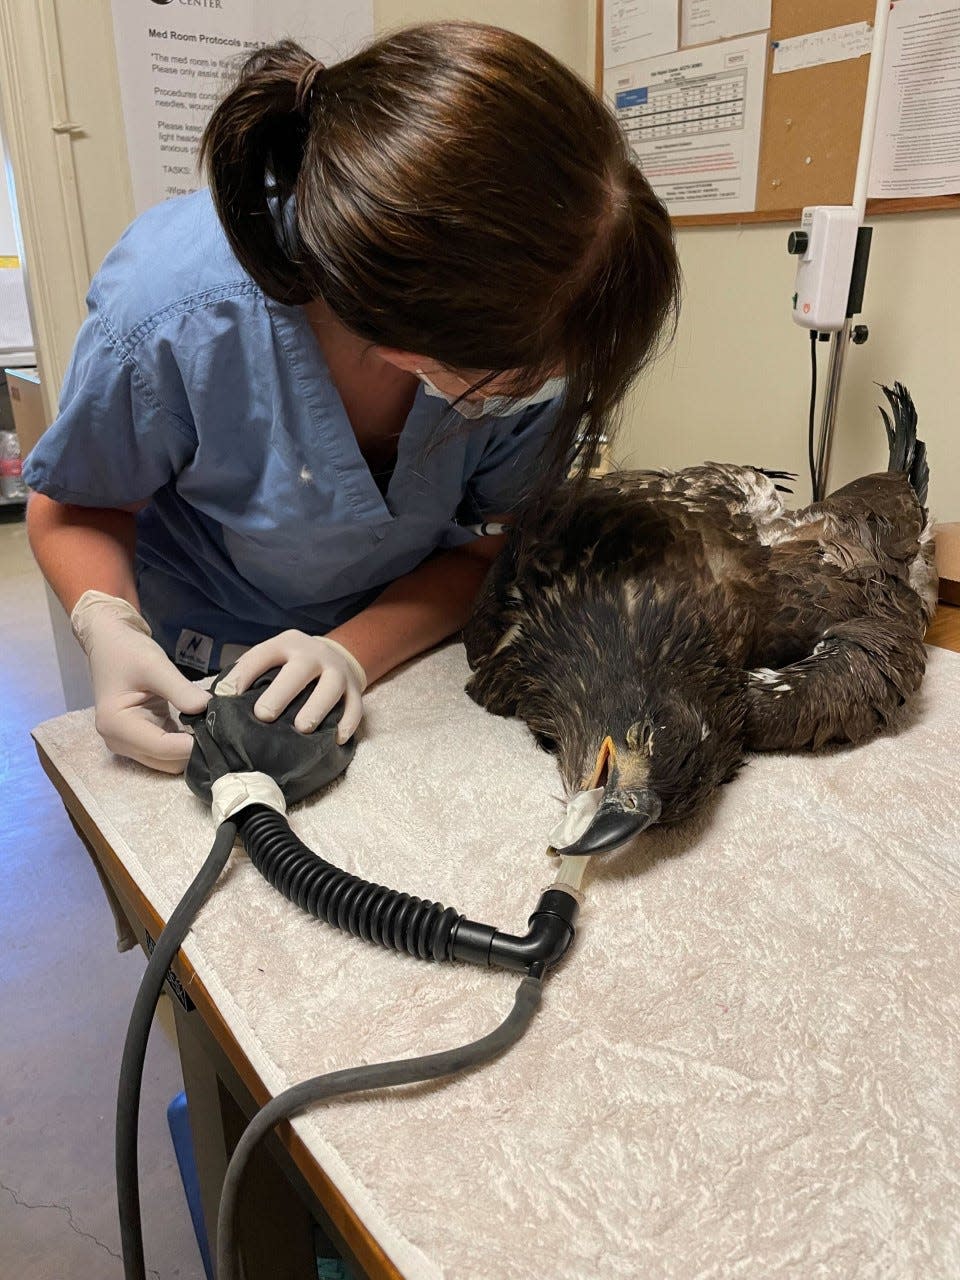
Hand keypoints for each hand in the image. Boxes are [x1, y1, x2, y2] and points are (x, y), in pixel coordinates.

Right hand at [71, 591, 209, 772]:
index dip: (192, 745)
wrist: (111, 643)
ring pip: (169, 762)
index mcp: (116, 724)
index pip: (161, 748)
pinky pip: (167, 752)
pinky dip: (184, 744)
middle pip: (166, 762)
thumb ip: (181, 690)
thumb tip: (210, 710)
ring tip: (212, 727)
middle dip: (193, 750)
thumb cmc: (128, 651)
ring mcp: (127, 744)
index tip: (220, 733)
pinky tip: (200, 728)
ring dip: (190, 749)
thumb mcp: (155, 665)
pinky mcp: (138, 740)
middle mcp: (118, 741)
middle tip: (221, 729)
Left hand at [216, 629, 365, 742]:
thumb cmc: (291, 666)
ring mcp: (337, 672)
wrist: (336, 656)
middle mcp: (313, 655)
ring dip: (316, 708)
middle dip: (281, 694)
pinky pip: (355, 707)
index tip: (226, 697)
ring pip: (331, 688)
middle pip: (299, 671)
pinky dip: (348, 723)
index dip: (243, 675)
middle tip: (264, 716)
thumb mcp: (271, 658)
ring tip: (303, 729)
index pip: (261, 655)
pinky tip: (336, 738)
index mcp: (286, 645)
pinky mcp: (355, 691)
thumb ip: (248, 675)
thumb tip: (214, 703)